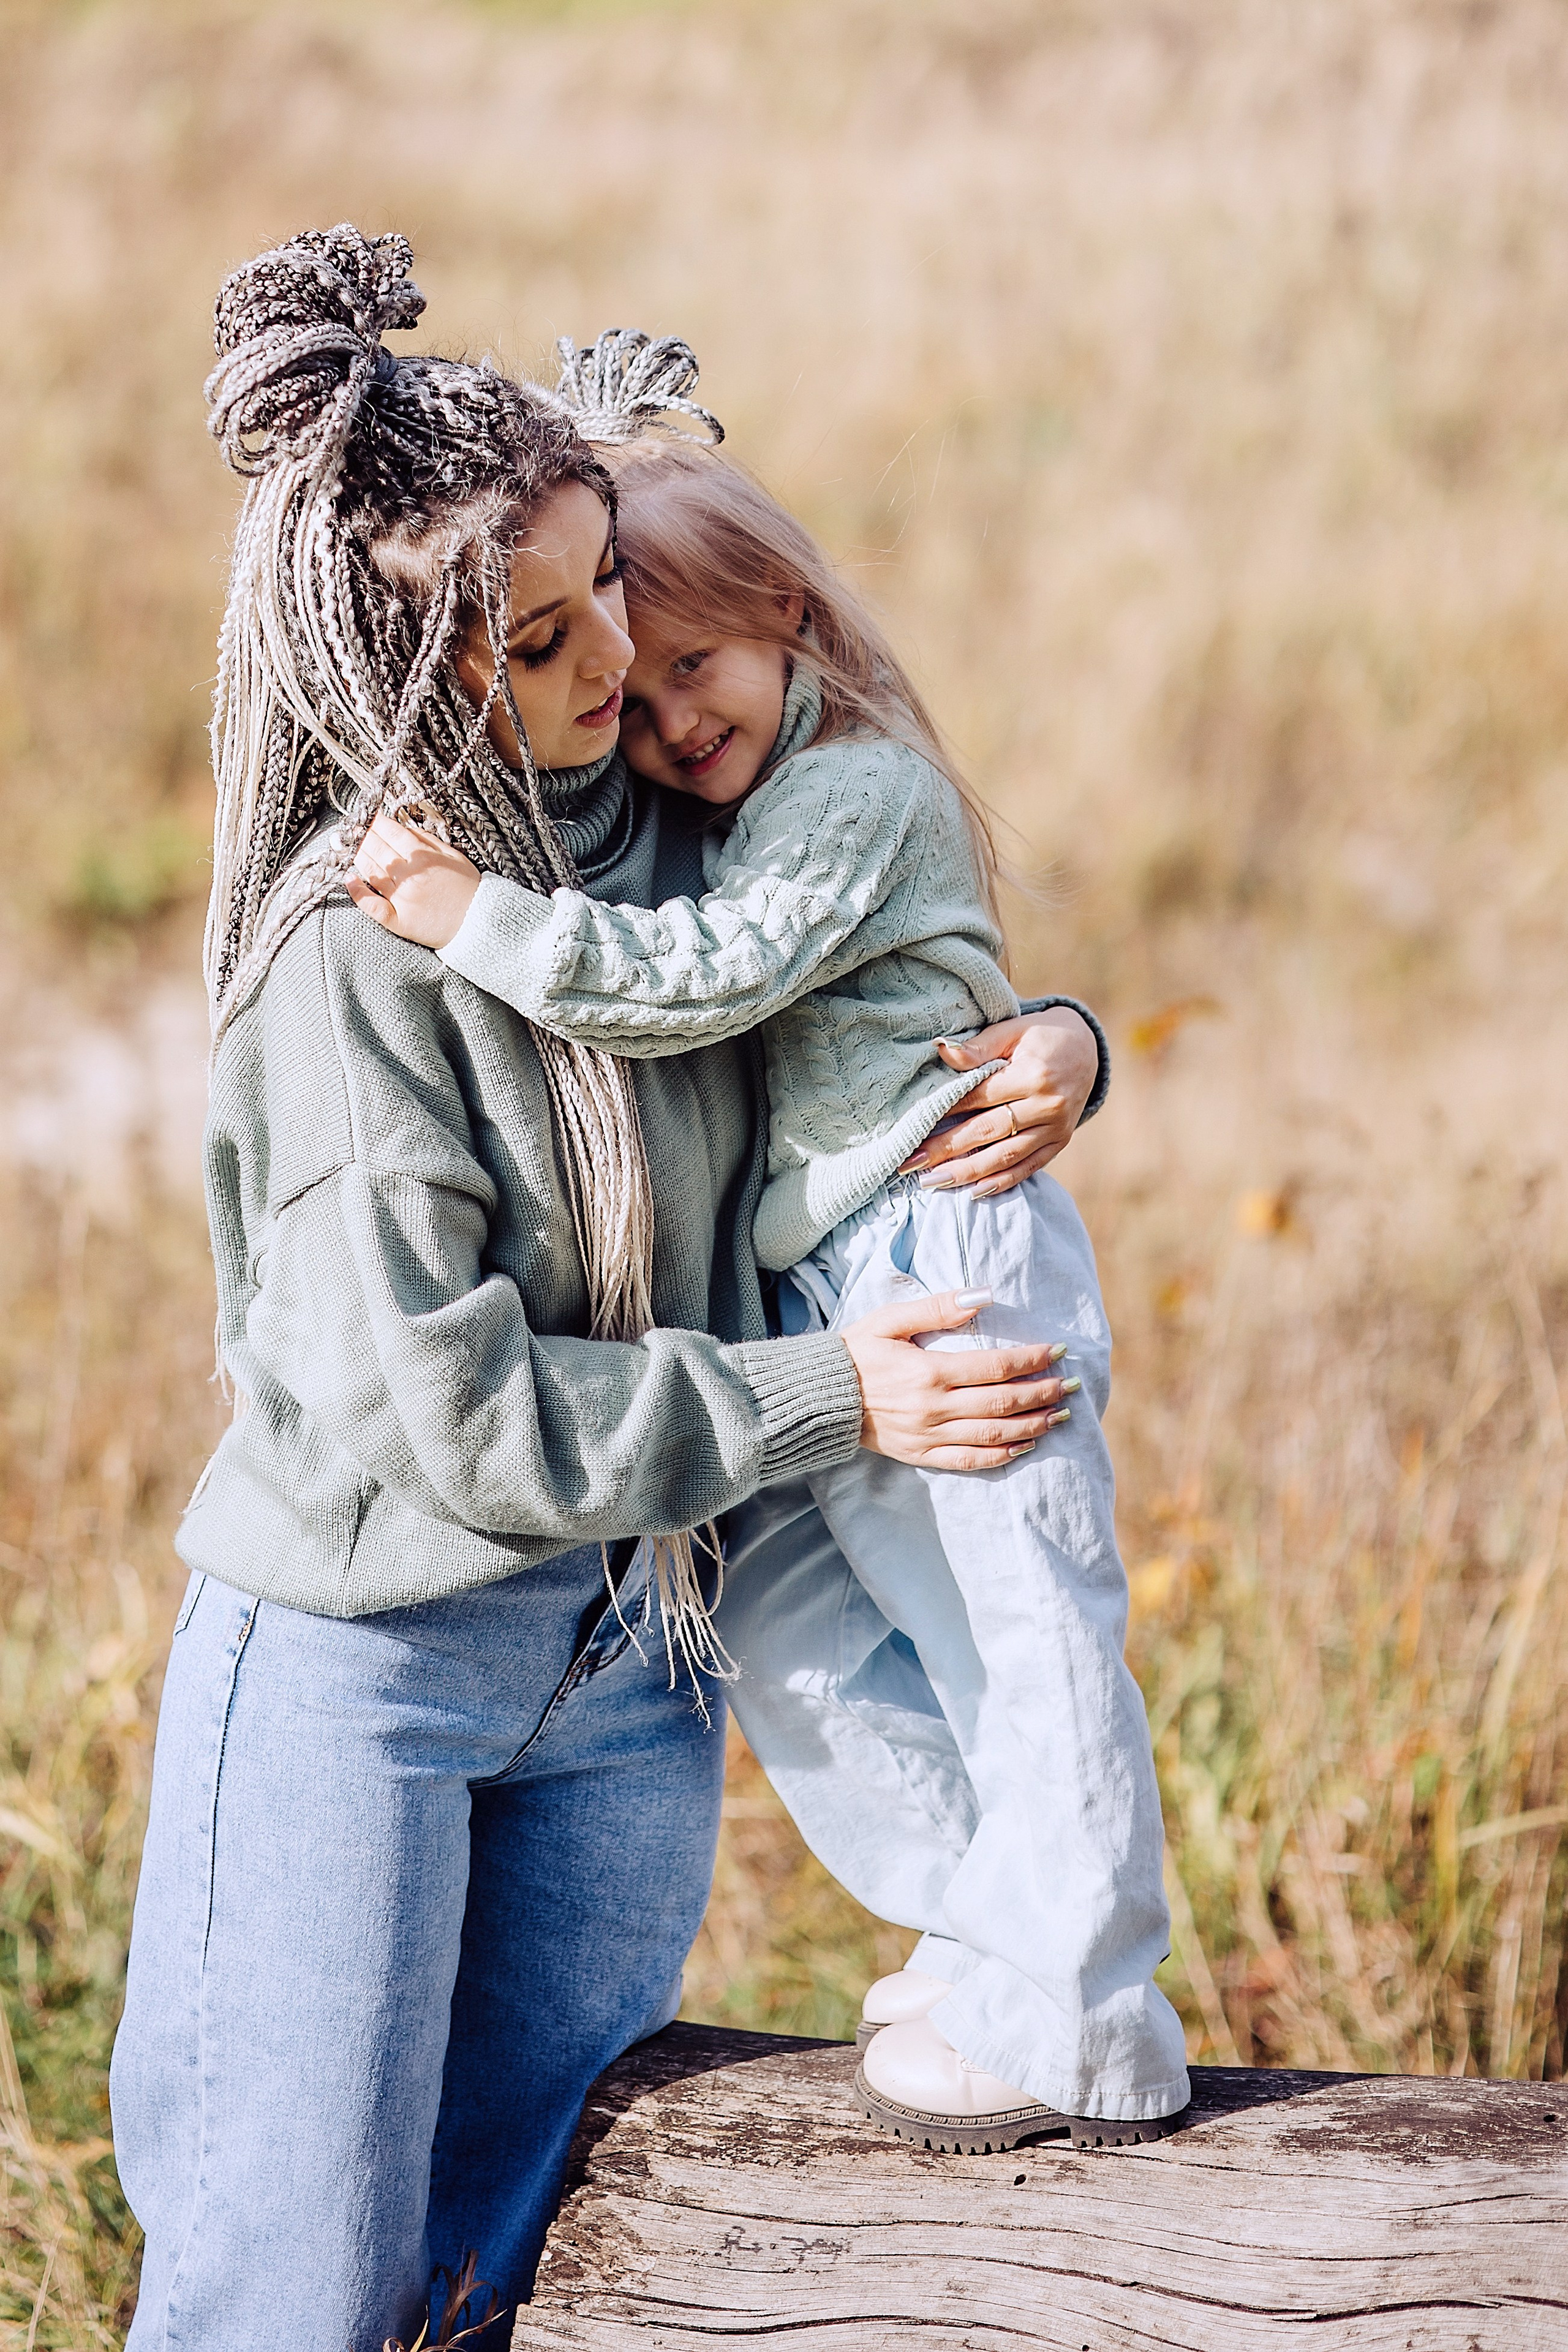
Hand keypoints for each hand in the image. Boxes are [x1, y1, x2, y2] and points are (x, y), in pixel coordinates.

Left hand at [345, 811, 481, 948]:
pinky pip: (372, 905)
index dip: (374, 822)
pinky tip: (348, 879)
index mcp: (424, 857)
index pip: (391, 833)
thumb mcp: (454, 856)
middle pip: (377, 849)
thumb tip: (403, 828)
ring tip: (343, 845)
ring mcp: (401, 899)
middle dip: (359, 835)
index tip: (364, 815)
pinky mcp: (398, 920)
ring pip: (371, 871)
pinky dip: (358, 892)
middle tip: (347, 827)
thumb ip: (428, 840)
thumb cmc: (469, 889)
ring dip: (355, 856)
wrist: (480, 923)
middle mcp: (409, 876)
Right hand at [840, 1287, 1075, 1470]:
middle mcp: (933, 1408)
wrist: (819, 1396)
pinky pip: (969, 1461)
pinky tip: (1024, 1447)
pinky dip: (1001, 1456)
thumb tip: (983, 1296)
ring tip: (1060, 1416)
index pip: (996, 1367)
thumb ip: (937, 1307)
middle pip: (1003, 1404)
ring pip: (992, 1436)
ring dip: (1032, 1426)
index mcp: (929, 1372)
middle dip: (1043, 1393)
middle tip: (1072, 1385)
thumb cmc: (855, 1350)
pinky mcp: (920, 1455)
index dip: (1033, 1360)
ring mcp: (928, 1436)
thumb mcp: (890, 1319)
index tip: (1059, 1351)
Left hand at [900, 1008, 1097, 1196]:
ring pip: (1006, 1156)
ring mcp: (1056, 1128)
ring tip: (932, 1182)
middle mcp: (1047, 1105)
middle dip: (946, 1149)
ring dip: (967, 1172)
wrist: (1087, 1049)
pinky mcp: (1060, 1142)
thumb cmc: (1040, 1036)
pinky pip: (1029, 1167)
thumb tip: (941, 1049)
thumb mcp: (1013, 1030)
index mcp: (1033, 1075)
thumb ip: (978, 1046)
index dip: (946, 1112)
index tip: (915, 1126)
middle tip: (911, 1163)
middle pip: (988, 1131)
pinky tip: (973, 1191)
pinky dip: (1002, 1182)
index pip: (980, 1097)